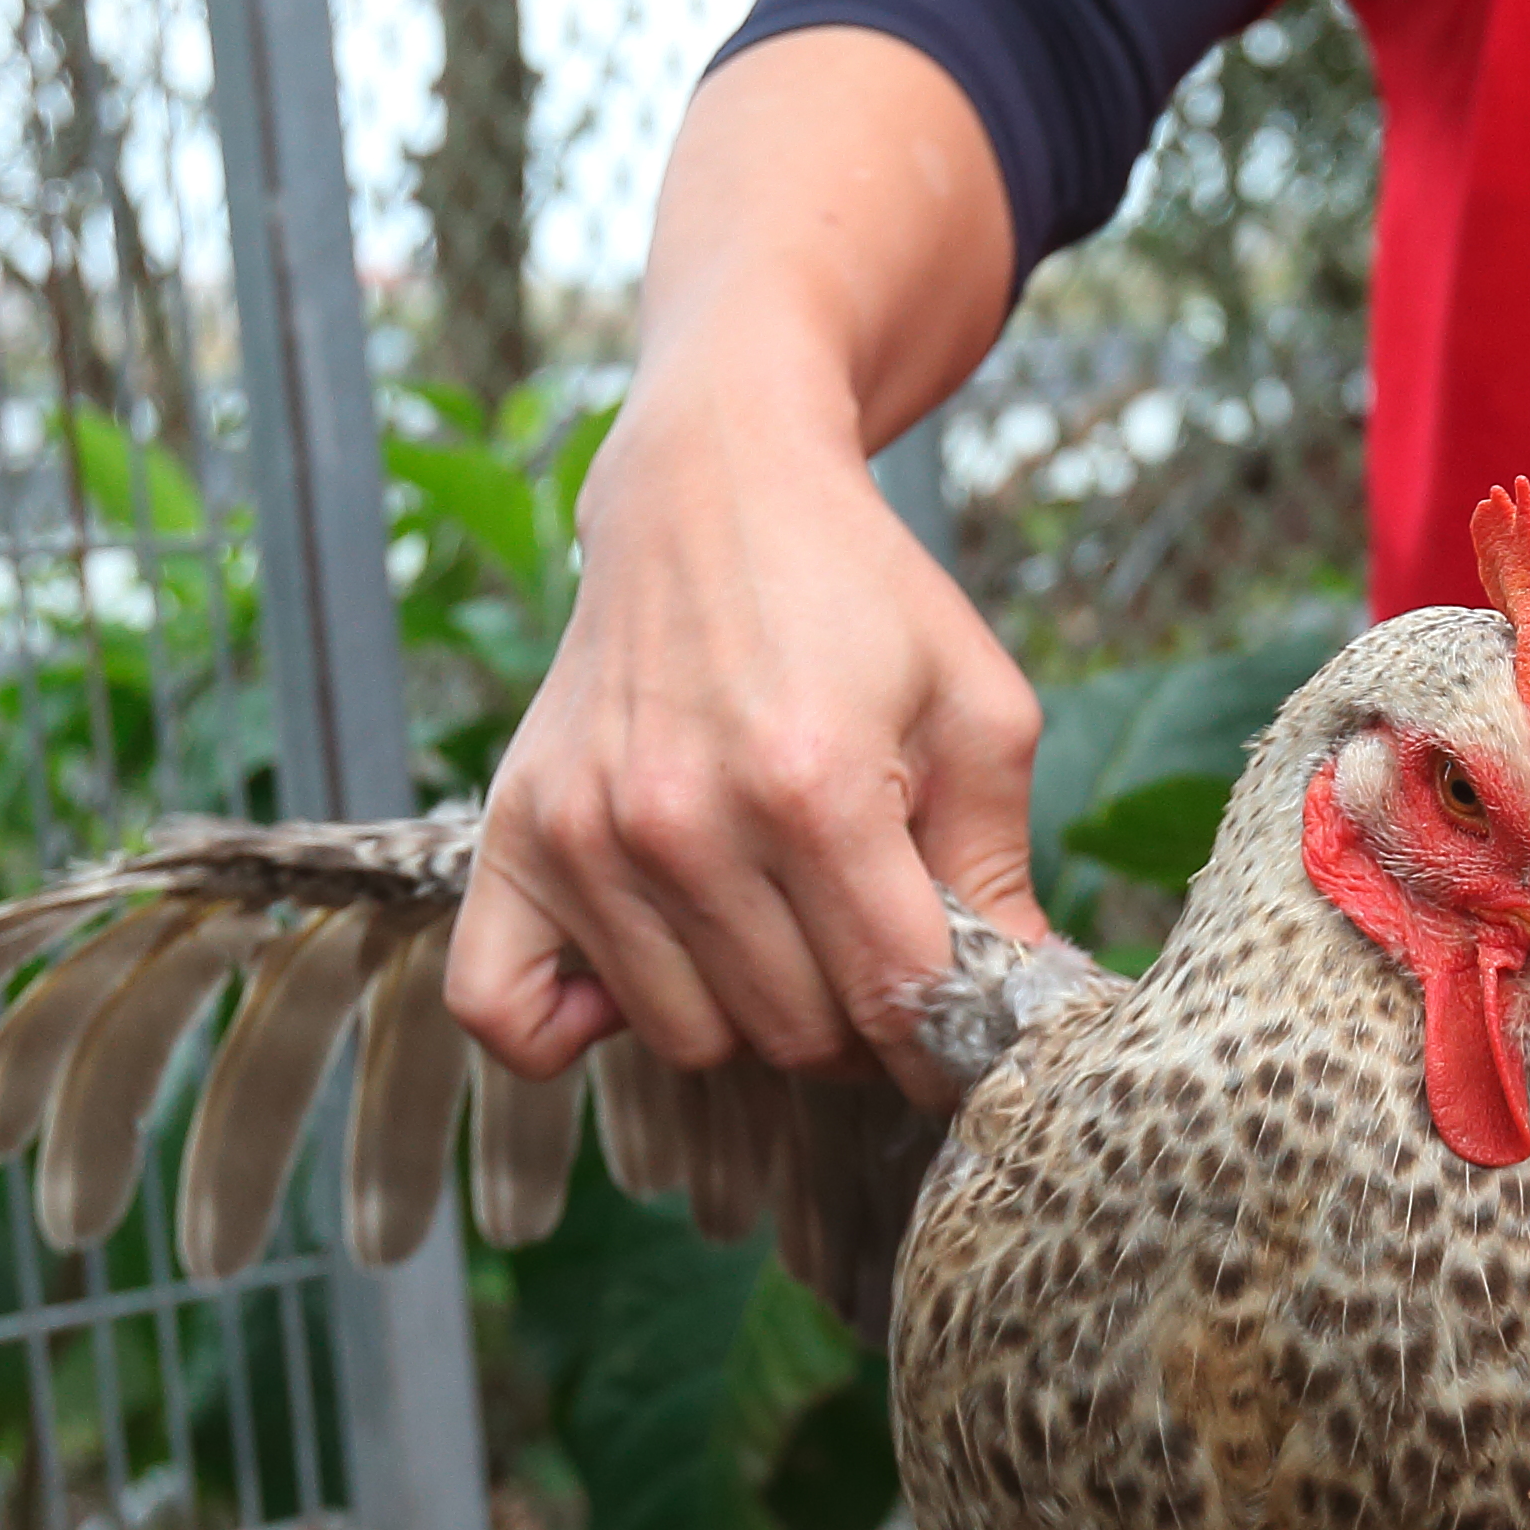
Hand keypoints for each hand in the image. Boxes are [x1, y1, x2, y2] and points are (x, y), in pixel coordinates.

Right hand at [445, 367, 1045, 1104]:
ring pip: (688, 1040)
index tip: (954, 1018)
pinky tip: (641, 968)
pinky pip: (507, 1014)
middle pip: (795, 1034)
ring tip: (770, 914)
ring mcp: (586, 832)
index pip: (892, 997)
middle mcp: (684, 818)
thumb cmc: (860, 599)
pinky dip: (572, 1028)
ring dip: (743, 1010)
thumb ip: (1003, 869)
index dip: (942, 1033)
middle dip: (852, 1016)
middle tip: (862, 939)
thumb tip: (1022, 1009)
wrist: (714, 489)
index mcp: (815, 786)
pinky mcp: (514, 834)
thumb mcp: (977, 710)